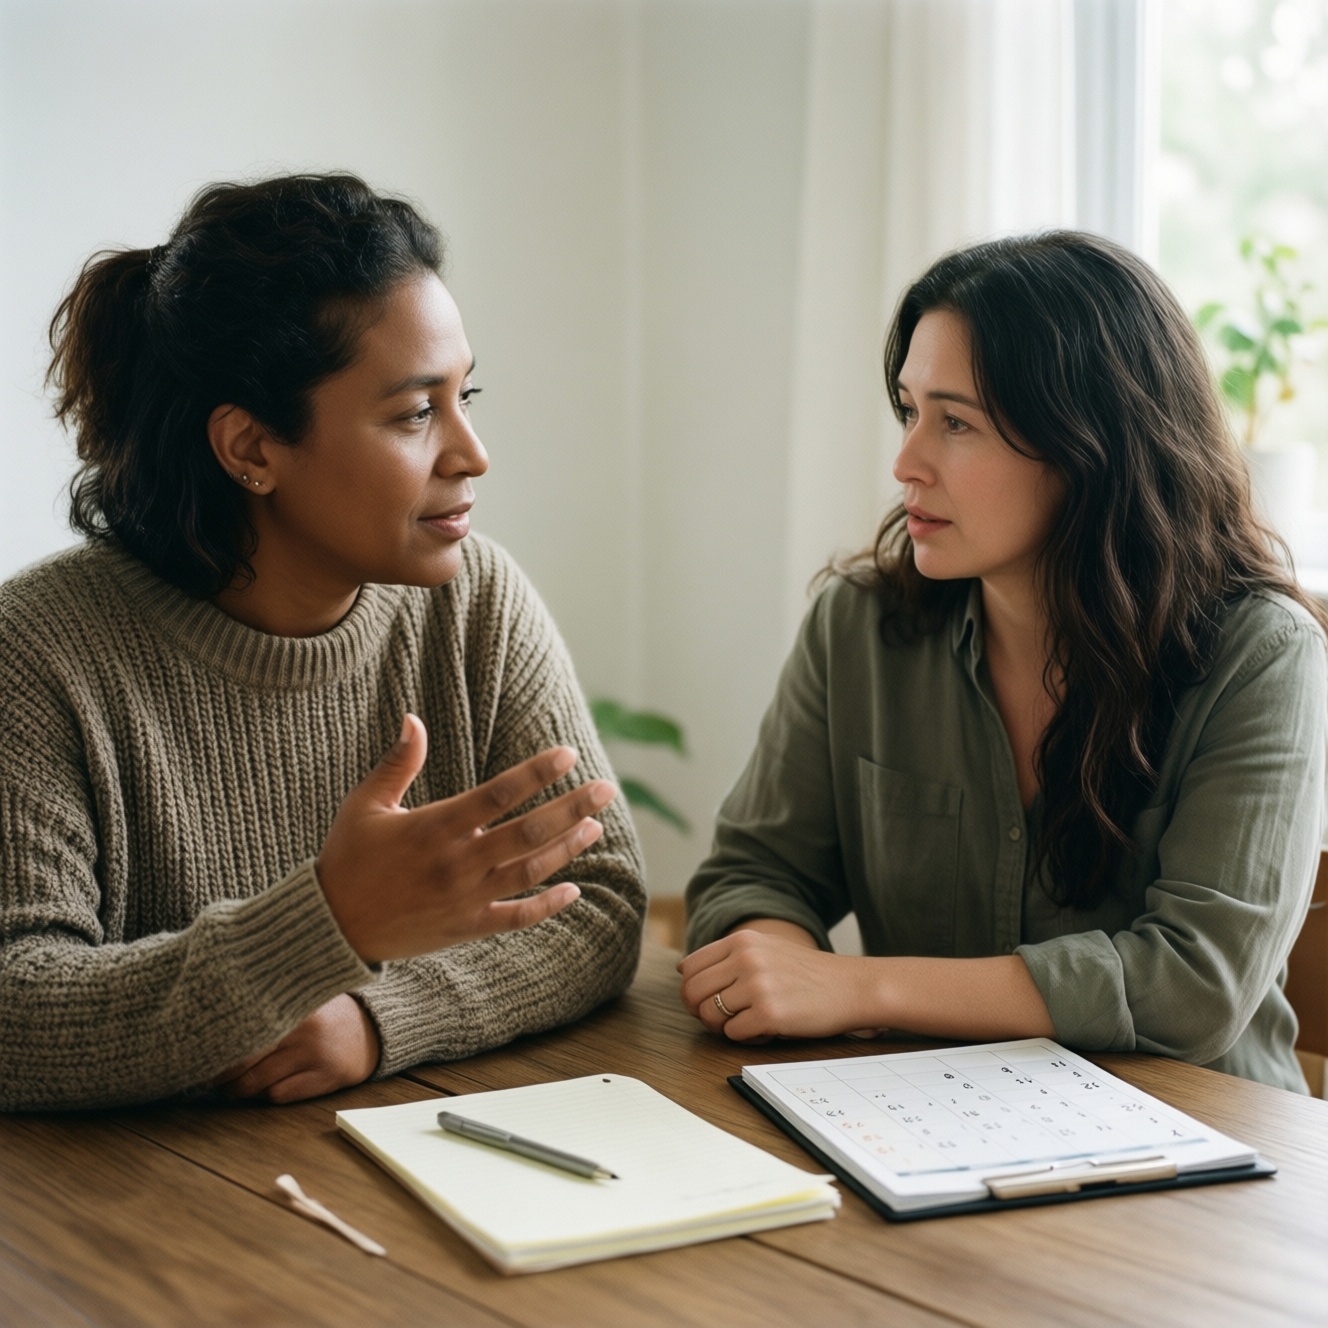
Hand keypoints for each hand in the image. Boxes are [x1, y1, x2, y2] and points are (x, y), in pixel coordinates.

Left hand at [213, 995, 379, 1103]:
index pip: (245, 1033)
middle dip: (224, 1076)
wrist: (374, 1029)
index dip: (220, 1050)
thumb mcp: (301, 1000)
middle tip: (213, 1078)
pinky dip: (267, 1094)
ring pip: (258, 1084)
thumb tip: (220, 1024)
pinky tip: (267, 1087)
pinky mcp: (325, 1078)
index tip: (204, 1055)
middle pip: (246, 1063)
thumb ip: (270, 1008)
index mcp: (294, 1009)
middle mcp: (304, 1032)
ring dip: (241, 1090)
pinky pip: (280, 1095)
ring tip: (234, 1086)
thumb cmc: (326, 1015)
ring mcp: (315, 1057)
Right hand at [317, 714, 616, 962]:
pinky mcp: (466, 928)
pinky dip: (547, 905)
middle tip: (606, 788)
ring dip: (568, 848)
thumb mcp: (365, 805)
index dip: (536, 773)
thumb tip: (414, 718)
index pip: (498, 794)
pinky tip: (572, 889)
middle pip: (528, 832)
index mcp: (433, 827)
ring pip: (530, 871)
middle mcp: (456, 863)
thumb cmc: (348, 858)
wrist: (330, 926)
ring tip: (595, 826)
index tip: (568, 754)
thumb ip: (397, 763)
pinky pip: (516, 918)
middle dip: (572, 807)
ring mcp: (465, 899)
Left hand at [678, 927, 878, 1041]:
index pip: (690, 967)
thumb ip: (728, 956)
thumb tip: (683, 970)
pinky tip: (764, 1030)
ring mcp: (757, 985)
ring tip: (746, 1024)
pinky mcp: (769, 1013)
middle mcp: (746, 958)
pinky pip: (734, 1034)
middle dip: (700, 1012)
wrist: (851, 987)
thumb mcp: (766, 949)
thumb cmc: (808, 974)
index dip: (690, 990)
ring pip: (709, 1016)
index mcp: (742, 940)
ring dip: (722, 1027)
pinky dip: (745, 1038)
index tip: (704, 1002)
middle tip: (721, 1020)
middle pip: (692, 993)